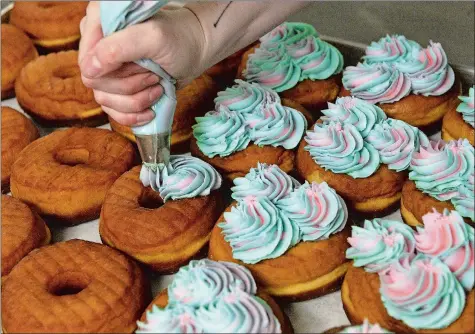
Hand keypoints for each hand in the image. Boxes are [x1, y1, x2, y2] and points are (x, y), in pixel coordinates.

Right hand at [79, 2, 204, 125]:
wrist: (195, 52)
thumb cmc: (179, 40)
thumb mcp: (153, 38)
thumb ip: (118, 48)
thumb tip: (89, 70)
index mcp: (99, 22)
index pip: (87, 59)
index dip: (112, 71)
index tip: (143, 67)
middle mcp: (98, 45)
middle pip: (95, 82)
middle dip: (130, 85)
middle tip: (154, 76)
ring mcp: (106, 69)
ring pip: (104, 99)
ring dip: (135, 100)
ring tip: (157, 86)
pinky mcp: (117, 89)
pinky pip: (113, 112)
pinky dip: (133, 116)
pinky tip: (150, 110)